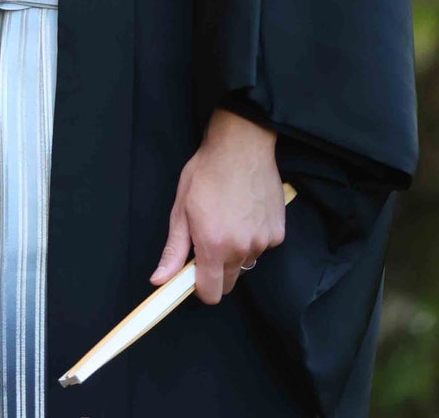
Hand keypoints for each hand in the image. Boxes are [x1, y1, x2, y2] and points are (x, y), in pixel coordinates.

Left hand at [151, 109, 285, 304]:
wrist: (241, 145)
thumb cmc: (206, 172)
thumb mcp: (181, 208)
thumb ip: (174, 250)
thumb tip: (159, 280)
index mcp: (214, 246)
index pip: (211, 294)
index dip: (200, 287)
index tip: (195, 271)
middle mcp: (241, 250)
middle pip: (229, 282)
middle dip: (217, 269)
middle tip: (210, 238)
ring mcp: (263, 242)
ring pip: (246, 263)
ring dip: (236, 251)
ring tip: (229, 218)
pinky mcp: (278, 233)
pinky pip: (262, 247)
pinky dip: (254, 237)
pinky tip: (246, 212)